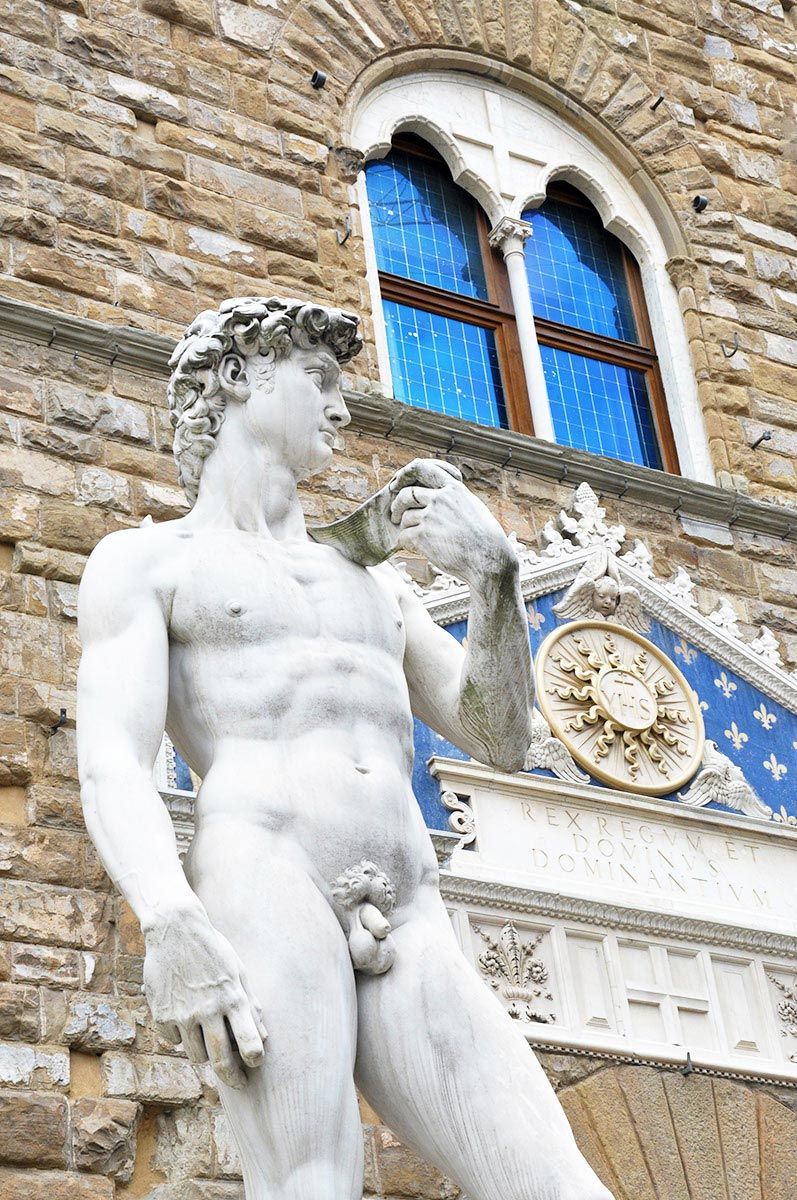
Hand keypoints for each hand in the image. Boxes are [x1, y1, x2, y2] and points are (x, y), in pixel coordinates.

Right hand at [143, 905, 266, 1088]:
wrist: (175, 930)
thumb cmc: (212, 950)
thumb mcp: (238, 971)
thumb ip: (250, 1004)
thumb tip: (263, 1038)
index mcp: (232, 997)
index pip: (249, 1041)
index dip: (255, 1059)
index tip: (256, 1065)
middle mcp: (209, 1009)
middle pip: (221, 1060)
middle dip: (233, 1077)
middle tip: (239, 1084)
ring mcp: (183, 1014)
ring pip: (196, 1056)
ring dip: (204, 1053)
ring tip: (207, 1036)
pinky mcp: (162, 1015)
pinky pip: (174, 1042)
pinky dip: (181, 1037)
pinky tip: (184, 1018)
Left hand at [388, 459, 516, 585]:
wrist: (489, 559)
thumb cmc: (486, 538)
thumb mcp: (473, 507)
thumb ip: (454, 498)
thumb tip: (441, 494)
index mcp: (453, 488)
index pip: (422, 468)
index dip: (405, 475)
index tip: (398, 485)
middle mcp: (440, 499)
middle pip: (407, 495)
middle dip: (397, 506)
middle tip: (396, 516)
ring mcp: (430, 517)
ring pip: (405, 518)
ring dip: (406, 528)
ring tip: (413, 538)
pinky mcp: (423, 536)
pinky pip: (404, 537)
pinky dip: (406, 543)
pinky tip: (414, 548)